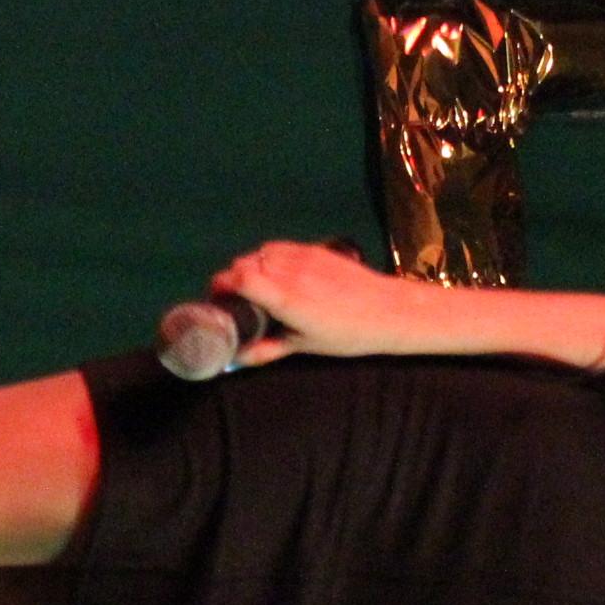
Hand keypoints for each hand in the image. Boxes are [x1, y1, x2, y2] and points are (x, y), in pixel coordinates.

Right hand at [206, 240, 438, 364]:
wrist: (386, 310)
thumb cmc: (345, 335)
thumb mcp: (305, 346)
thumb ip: (268, 349)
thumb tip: (239, 357)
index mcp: (285, 299)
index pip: (239, 277)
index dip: (222, 285)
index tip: (218, 299)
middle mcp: (290, 272)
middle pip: (244, 263)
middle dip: (233, 278)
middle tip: (235, 298)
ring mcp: (302, 256)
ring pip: (260, 252)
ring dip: (250, 266)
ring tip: (255, 286)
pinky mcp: (314, 249)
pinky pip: (279, 247)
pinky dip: (269, 258)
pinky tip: (276, 273)